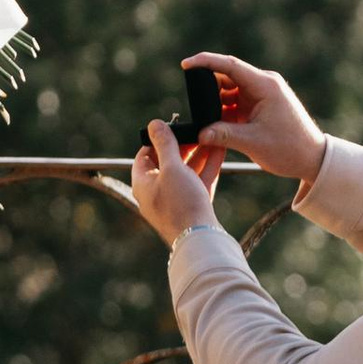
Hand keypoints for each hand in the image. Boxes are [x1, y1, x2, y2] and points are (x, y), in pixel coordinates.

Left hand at [130, 119, 219, 244]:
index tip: (173, 126)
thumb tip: (154, 124)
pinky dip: (208, 165)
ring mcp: (176, 200)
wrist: (201, 239)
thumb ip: (165, 144)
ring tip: (212, 134)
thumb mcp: (171, 168)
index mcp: (143, 183)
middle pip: (168, 162)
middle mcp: (157, 192)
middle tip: (196, 129)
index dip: (157, 139)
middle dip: (183, 145)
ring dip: (199, 152)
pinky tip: (220, 149)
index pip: (144, 155)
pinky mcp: (193, 206)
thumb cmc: (181, 204)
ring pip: (187, 171)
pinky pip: (199, 180)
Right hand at [182, 53, 326, 186]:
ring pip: (230, 90)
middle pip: (227, 77)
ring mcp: (263, 93)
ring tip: (208, 122)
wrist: (312, 159)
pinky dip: (225, 110)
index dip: (206, 62)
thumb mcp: (252, 142)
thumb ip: (223, 134)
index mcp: (265, 86)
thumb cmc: (289, 149)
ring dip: (217, 103)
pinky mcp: (261, 104)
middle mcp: (264, 84)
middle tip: (195, 106)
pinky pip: (237, 100)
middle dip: (208, 89)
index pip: (230, 65)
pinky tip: (217, 125)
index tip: (185, 64)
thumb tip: (199, 133)